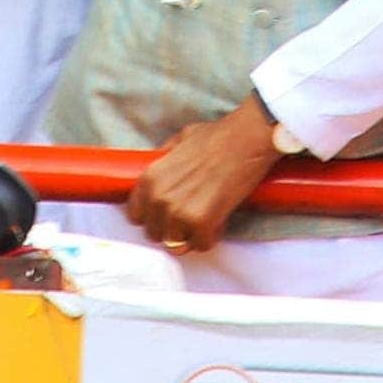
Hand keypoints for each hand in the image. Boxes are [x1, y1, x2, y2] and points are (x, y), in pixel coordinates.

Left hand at [124, 98, 284, 252]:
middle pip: (155, 233)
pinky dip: (211, 237)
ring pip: (176, 244)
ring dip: (190, 235)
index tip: (166, 214)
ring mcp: (179, 212)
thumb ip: (164, 159)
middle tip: (191, 215)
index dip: (152, 216)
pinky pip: (201, 245)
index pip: (135, 216)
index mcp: (150, 178)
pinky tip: (219, 220)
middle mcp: (159, 198)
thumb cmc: (217, 137)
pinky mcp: (202, 223)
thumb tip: (160, 167)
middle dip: (172, 227)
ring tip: (205, 219)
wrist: (247, 139)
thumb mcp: (180, 139)